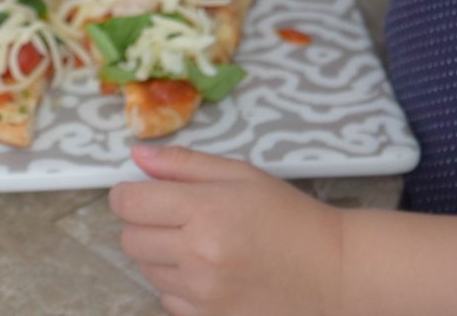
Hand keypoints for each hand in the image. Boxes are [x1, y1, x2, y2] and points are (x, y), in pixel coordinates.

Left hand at [109, 145, 343, 315]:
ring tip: (192, 240)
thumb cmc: (286, 215)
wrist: (331, 271)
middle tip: (170, 214)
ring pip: (144, 270)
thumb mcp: (238, 174)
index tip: (137, 191)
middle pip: (129, 238)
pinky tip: (203, 268)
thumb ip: (183, 164)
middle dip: (140, 222)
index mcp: (204, 211)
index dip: (125, 193)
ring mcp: (202, 294)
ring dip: (157, 252)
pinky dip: (174, 282)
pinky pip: (166, 299)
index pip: (130, 203)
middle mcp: (197, 255)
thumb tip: (137, 156)